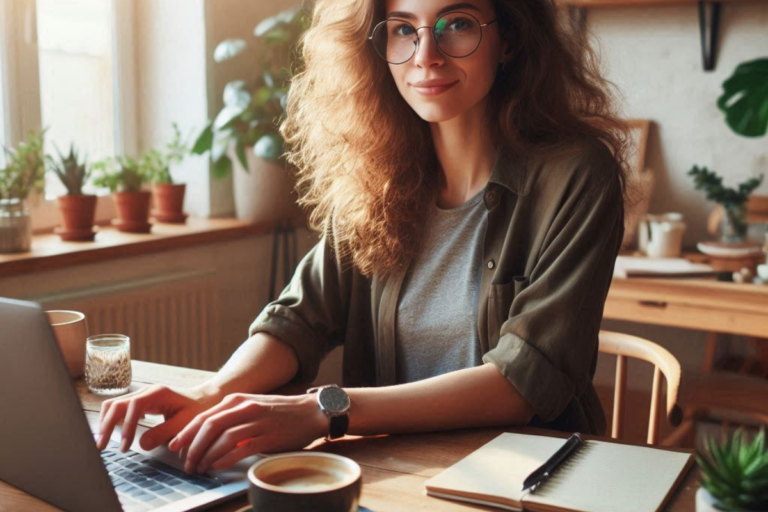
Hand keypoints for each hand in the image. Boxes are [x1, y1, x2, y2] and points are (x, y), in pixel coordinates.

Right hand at [97, 384, 218, 452]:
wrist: (204, 399)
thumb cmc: (197, 410)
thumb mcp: (184, 423)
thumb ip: (163, 433)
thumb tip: (140, 444)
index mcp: (157, 394)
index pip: (133, 407)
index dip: (126, 426)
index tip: (125, 446)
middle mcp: (146, 391)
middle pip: (116, 404)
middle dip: (106, 425)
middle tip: (101, 447)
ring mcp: (141, 395)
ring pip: (114, 404)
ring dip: (106, 422)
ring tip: (104, 442)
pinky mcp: (140, 401)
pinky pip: (120, 408)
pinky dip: (113, 420)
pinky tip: (114, 434)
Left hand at [167, 393, 326, 473]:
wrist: (310, 411)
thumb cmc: (279, 412)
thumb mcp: (251, 406)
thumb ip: (230, 416)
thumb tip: (204, 434)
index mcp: (237, 400)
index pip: (203, 416)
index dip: (186, 433)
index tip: (175, 447)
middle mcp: (245, 408)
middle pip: (209, 427)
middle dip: (193, 448)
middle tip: (186, 463)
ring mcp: (257, 422)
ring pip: (223, 439)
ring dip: (207, 456)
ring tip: (200, 468)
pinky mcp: (269, 437)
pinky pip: (242, 449)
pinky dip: (226, 459)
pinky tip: (218, 466)